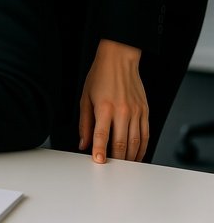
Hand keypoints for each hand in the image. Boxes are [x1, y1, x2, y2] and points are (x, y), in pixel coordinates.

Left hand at [78, 39, 148, 162]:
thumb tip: (83, 142)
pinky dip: (142, 149)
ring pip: (135, 143)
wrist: (119, 59)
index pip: (101, 135)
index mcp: (104, 107)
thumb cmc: (100, 76)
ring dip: (130, 158)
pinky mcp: (145, 112)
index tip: (98, 161)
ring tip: (124, 166)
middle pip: (120, 143)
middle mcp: (122, 111)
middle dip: (116, 159)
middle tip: (112, 169)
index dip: (99, 150)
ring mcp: (136, 112)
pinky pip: (146, 135)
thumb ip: (84, 122)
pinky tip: (137, 155)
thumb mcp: (85, 96)